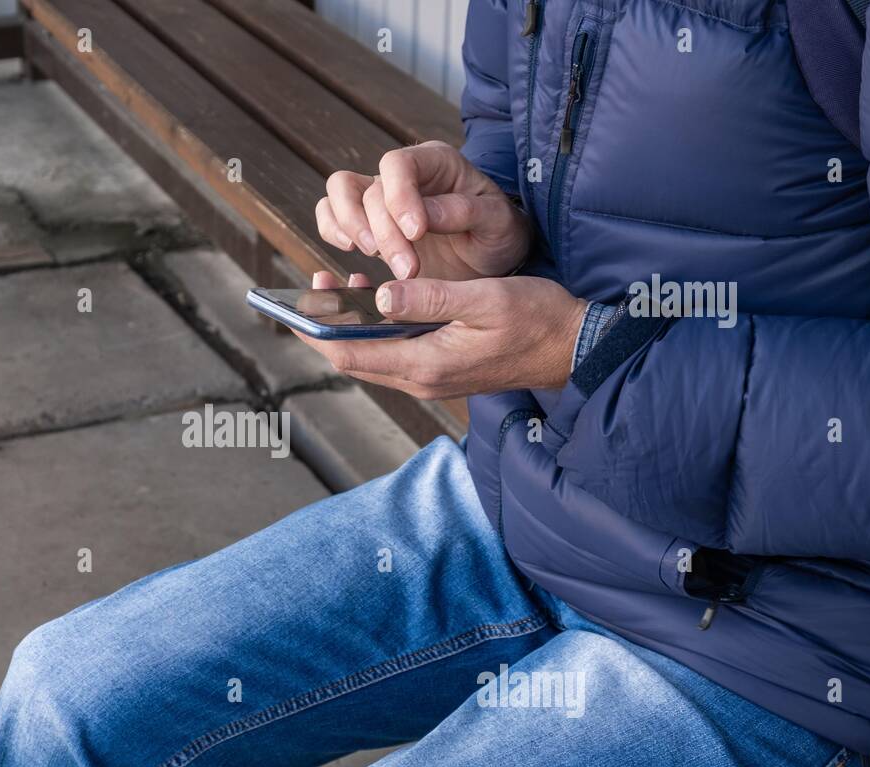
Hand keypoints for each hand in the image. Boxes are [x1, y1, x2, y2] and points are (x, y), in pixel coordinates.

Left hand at [298, 271, 587, 398]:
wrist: (574, 348)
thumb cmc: (536, 319)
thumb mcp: (484, 299)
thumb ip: (430, 298)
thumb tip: (379, 295)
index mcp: (425, 364)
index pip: (350, 354)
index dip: (316, 331)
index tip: (295, 305)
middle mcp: (421, 379)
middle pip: (353, 358)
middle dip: (326, 326)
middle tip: (314, 285)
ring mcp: (430, 378)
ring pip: (372, 355)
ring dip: (351, 325)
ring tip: (338, 285)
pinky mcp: (441, 370)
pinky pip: (394, 352)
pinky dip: (377, 328)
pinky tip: (376, 299)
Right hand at [315, 141, 532, 282]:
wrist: (490, 257)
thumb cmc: (497, 234)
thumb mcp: (498, 223)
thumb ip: (466, 212)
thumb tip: (424, 215)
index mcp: (436, 162)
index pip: (399, 164)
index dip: (399, 196)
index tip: (415, 233)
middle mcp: (402, 174)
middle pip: (370, 190)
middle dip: (384, 232)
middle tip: (408, 269)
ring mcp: (379, 197)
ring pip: (340, 193)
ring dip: (351, 227)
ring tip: (374, 257)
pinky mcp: (364, 223)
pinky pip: (330, 215)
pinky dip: (331, 231)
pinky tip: (351, 253)